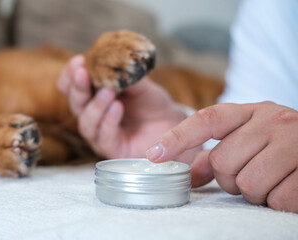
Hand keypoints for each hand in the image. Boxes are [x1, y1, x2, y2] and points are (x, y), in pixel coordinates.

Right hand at [57, 55, 200, 161]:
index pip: (69, 87)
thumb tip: (112, 60)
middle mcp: (91, 116)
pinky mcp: (113, 150)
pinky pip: (104, 138)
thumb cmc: (150, 102)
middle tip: (83, 73)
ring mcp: (100, 135)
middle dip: (78, 88)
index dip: (70, 75)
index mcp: (92, 96)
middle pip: (75, 104)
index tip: (79, 60)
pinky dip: (109, 122)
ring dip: (95, 106)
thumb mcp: (139, 83)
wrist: (171, 123)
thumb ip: (124, 74)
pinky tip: (118, 108)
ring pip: (86, 123)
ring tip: (108, 92)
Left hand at [146, 101, 297, 212]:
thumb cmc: (279, 145)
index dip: (177, 138)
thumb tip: (185, 176)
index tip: (153, 154)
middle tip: (250, 172)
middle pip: (223, 162)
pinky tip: (285, 187)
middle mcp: (271, 119)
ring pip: (247, 183)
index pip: (206, 120)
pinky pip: (275, 198)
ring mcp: (294, 141)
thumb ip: (215, 156)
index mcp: (250, 111)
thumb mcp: (248, 139)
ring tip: (269, 180)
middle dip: (230, 178)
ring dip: (253, 192)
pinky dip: (276, 201)